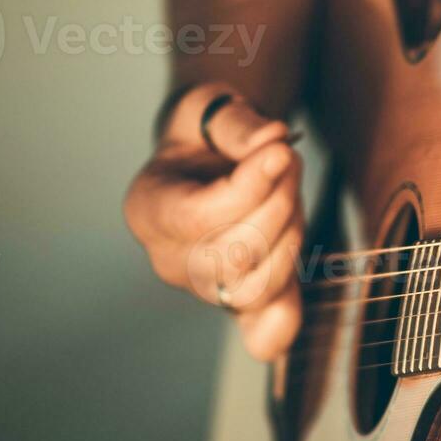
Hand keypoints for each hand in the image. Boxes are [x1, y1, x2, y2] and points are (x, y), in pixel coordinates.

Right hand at [124, 85, 304, 360]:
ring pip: (257, 284)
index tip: (282, 151)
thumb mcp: (210, 109)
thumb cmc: (207, 134)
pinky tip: (289, 313)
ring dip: (292, 234)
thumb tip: (271, 139)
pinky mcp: (240, 303)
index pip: (199, 217)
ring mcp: (204, 288)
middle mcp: (169, 258)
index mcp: (148, 209)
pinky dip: (279, 325)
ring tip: (292, 191)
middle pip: (233, 255)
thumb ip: (236, 122)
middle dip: (277, 205)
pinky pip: (260, 331)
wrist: (212, 161)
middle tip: (290, 158)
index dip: (249, 188)